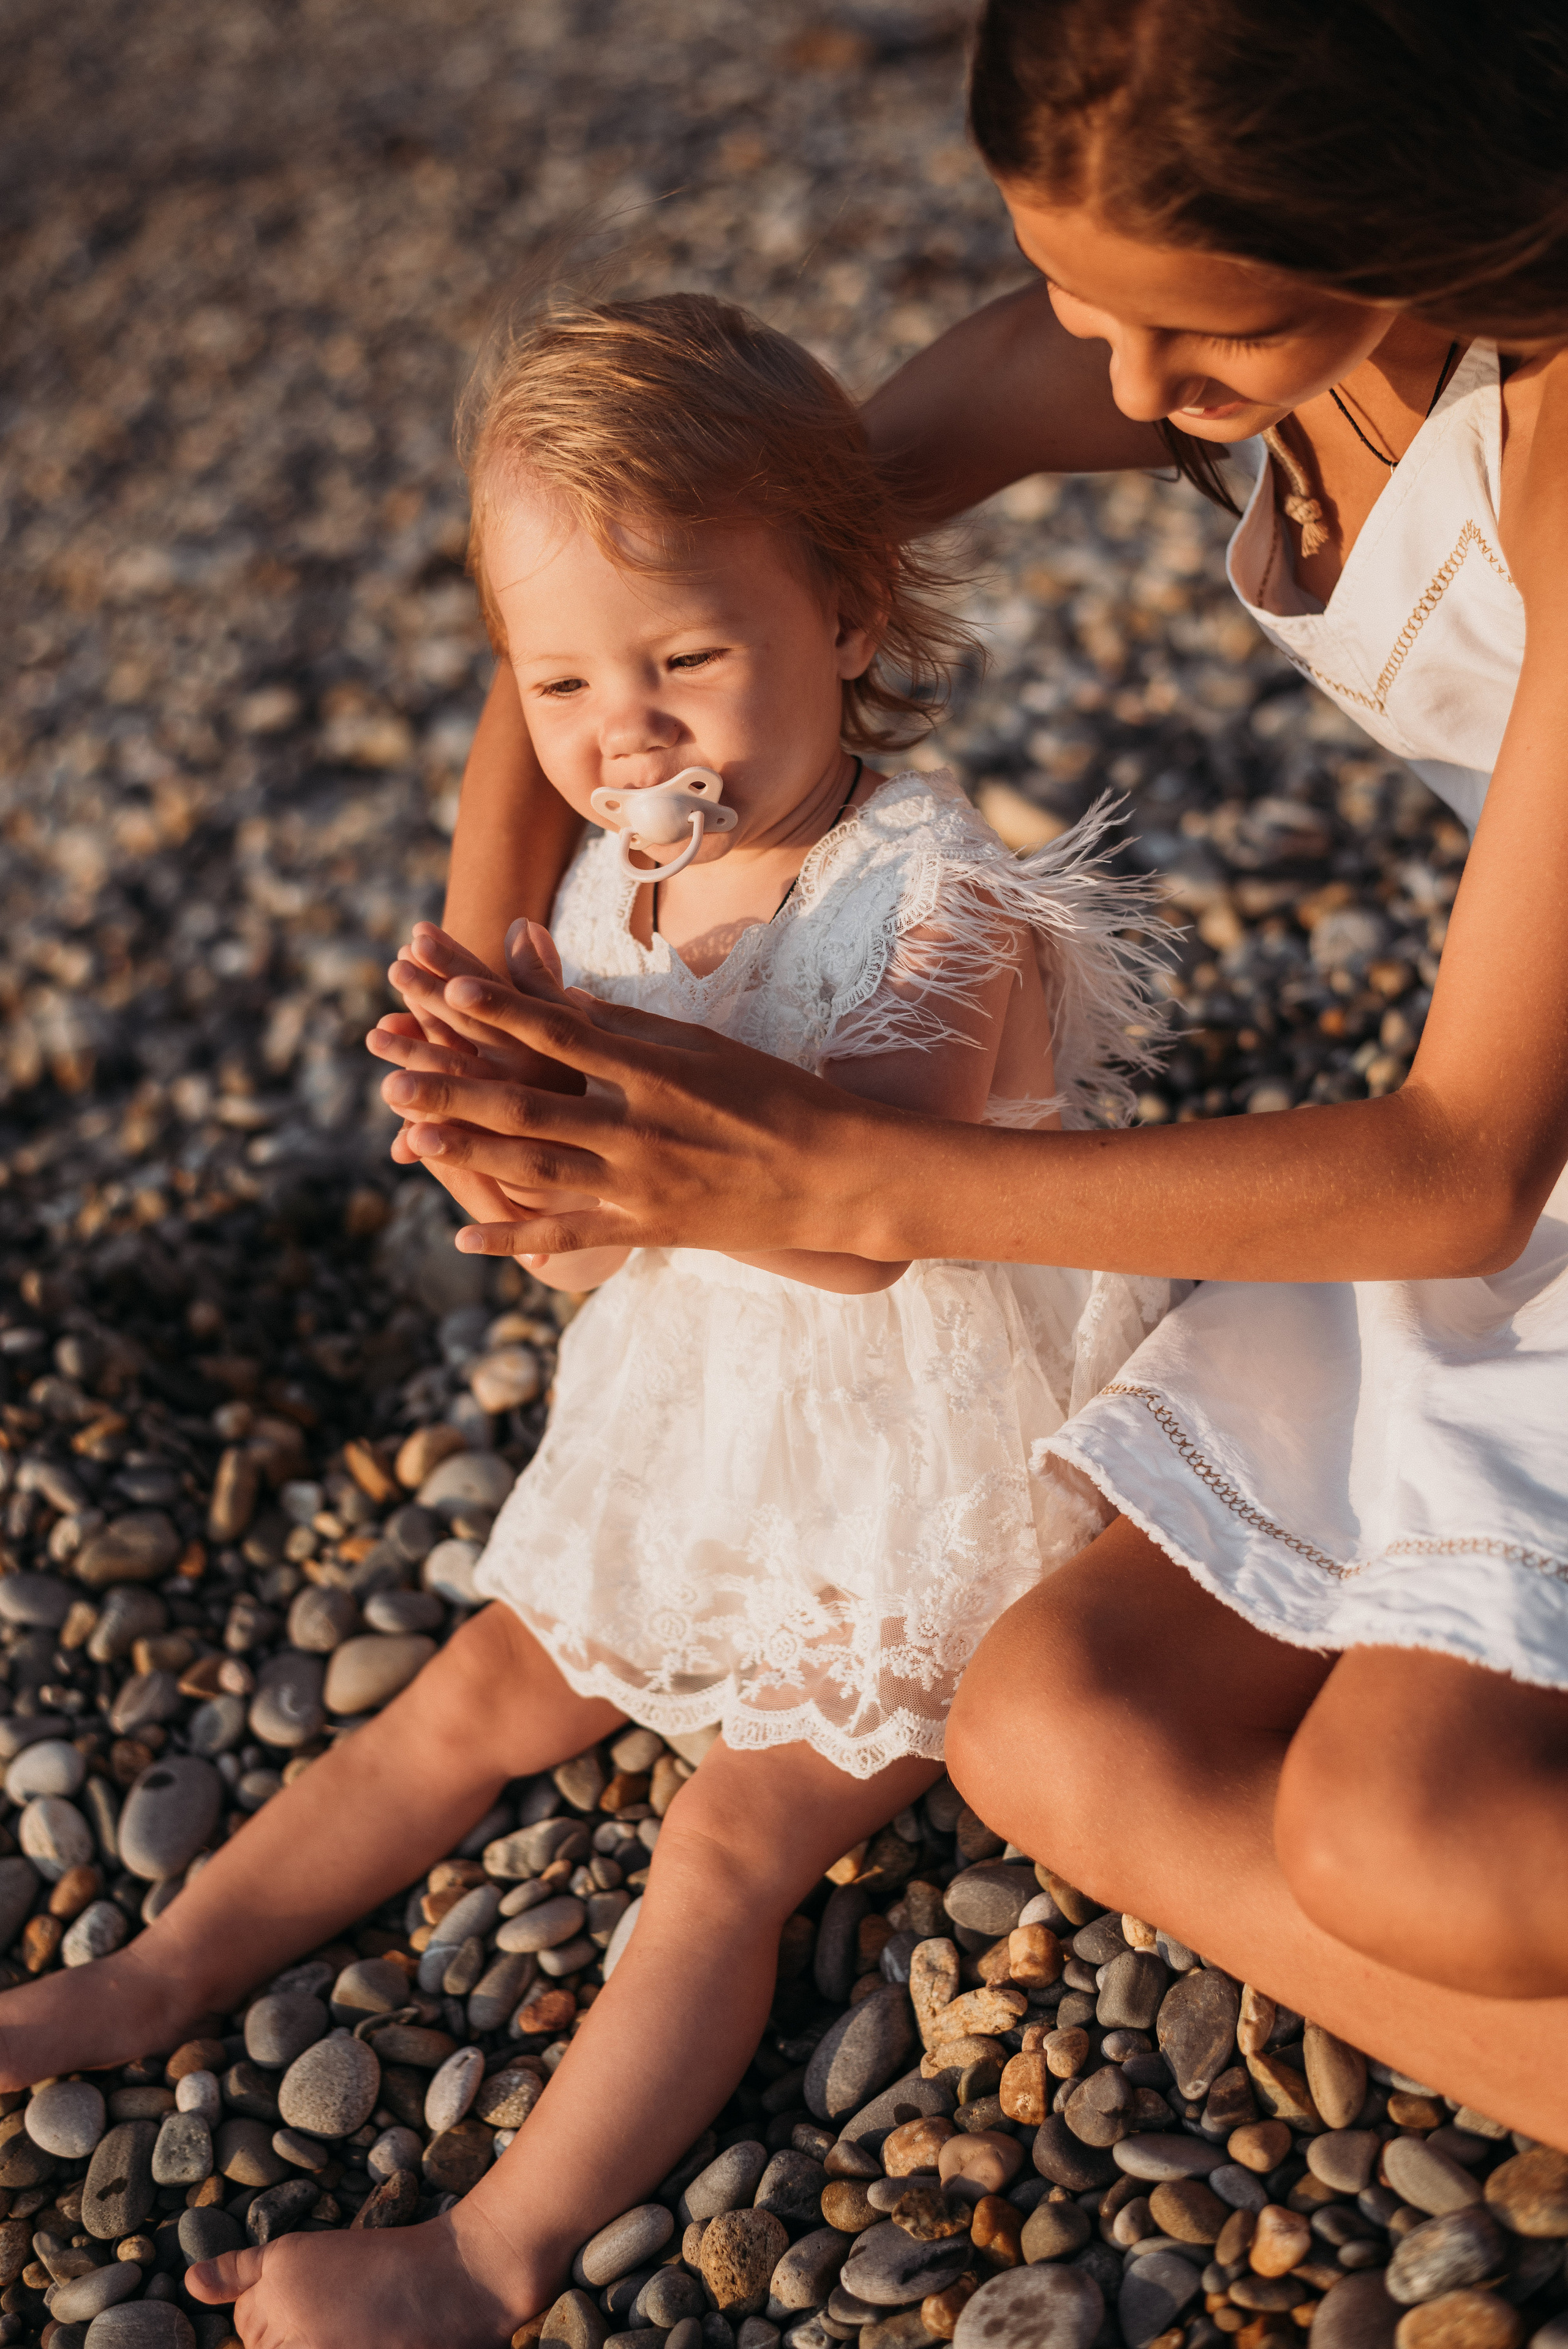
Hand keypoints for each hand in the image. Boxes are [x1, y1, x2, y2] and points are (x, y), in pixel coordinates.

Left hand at [373, 967, 897, 1260]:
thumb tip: (559, 999)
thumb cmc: (774, 1096)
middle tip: (390, 1071)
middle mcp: (639, 1128)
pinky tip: (461, 1233)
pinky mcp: (647, 1229)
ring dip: (470, 1151)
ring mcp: (640, 1185)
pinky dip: (514, 1236)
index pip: (563, 1035)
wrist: (837, 1176)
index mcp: (654, 1071)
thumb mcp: (704, 1047)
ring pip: (536, 1168)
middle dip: (455, 1087)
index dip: (502, 1011)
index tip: (447, 989)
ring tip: (407, 1136)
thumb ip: (628, 1029)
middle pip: (531, 1104)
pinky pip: (569, 1235)